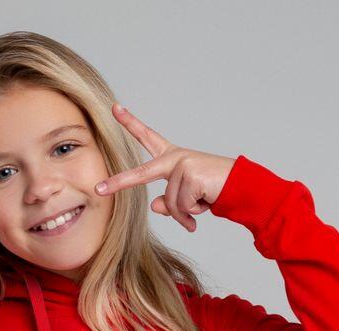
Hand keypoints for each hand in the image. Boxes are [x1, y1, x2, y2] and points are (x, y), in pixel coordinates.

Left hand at [94, 103, 235, 232]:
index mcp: (171, 158)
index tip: (114, 108)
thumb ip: (168, 202)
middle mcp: (175, 158)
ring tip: (200, 204)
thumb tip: (154, 206)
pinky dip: (193, 213)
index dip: (130, 123)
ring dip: (185, 213)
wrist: (241, 186)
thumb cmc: (212, 191)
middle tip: (98, 189)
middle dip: (119, 182)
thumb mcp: (186, 199)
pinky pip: (182, 206)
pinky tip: (205, 201)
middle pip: (141, 173)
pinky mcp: (191, 176)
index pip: (147, 137)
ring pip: (169, 203)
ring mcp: (182, 165)